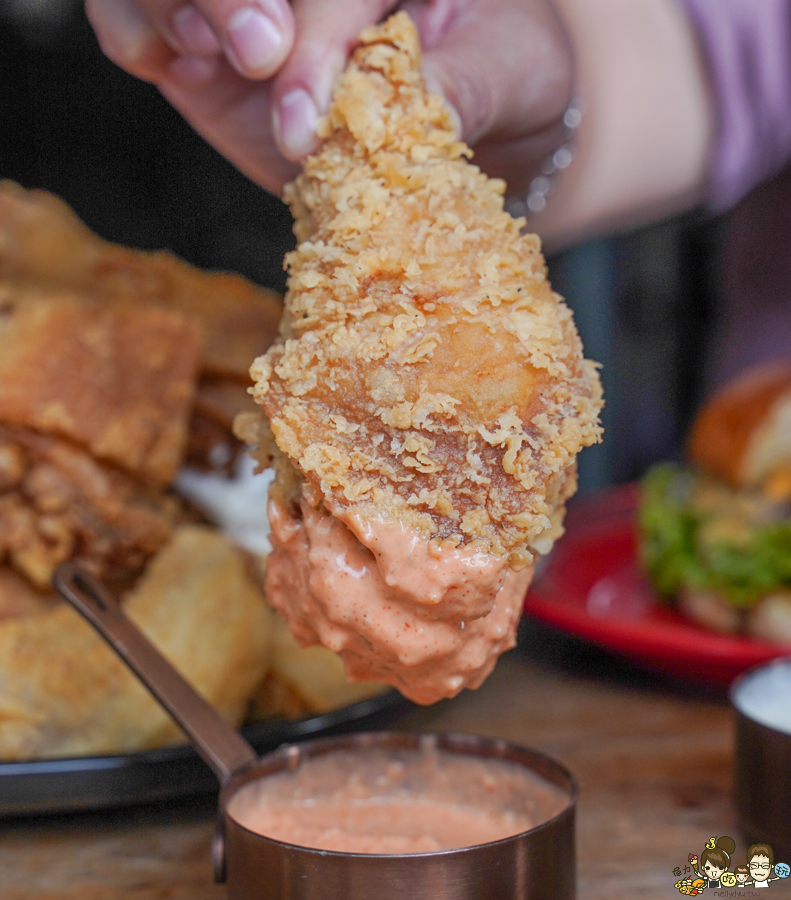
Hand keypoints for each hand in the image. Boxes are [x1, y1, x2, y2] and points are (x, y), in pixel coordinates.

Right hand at [85, 0, 573, 197]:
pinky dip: (132, 31)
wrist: (482, 116)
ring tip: (203, 56)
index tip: (305, 114)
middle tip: (252, 54)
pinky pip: (135, 19)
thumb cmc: (500, 75)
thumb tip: (406, 111)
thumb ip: (460, 85)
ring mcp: (248, 9)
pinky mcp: (204, 51)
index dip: (314, 38)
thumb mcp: (505, 73)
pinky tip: (166, 61)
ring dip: (171, 5)